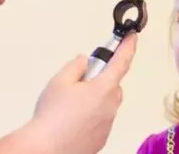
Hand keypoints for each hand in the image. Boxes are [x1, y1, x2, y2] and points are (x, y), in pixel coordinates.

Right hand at [32, 33, 137, 153]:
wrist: (46, 150)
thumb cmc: (53, 113)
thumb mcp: (60, 80)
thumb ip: (76, 66)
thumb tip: (85, 62)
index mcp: (104, 87)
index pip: (121, 61)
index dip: (128, 46)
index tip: (132, 36)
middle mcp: (111, 105)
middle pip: (111, 84)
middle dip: (100, 78)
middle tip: (79, 82)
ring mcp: (108, 123)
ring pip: (106, 101)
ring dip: (95, 97)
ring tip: (71, 105)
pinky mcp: (102, 137)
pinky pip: (101, 117)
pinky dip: (93, 113)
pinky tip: (73, 120)